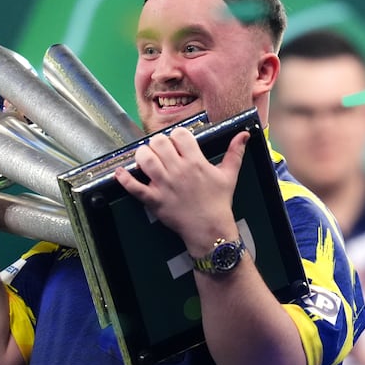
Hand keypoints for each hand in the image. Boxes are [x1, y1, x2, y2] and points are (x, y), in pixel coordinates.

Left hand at [115, 127, 248, 248]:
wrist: (210, 229)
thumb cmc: (219, 202)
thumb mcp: (229, 175)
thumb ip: (235, 153)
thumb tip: (245, 135)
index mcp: (195, 161)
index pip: (179, 134)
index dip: (176, 136)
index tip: (177, 144)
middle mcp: (178, 170)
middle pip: (159, 142)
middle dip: (158, 143)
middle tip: (160, 152)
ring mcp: (164, 185)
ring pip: (144, 159)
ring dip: (142, 155)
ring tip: (146, 160)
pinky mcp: (153, 200)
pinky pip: (134, 187)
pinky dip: (124, 179)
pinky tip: (120, 172)